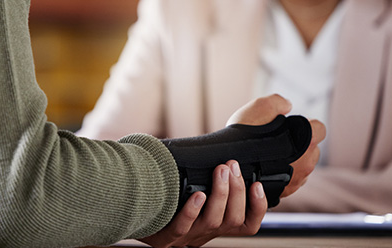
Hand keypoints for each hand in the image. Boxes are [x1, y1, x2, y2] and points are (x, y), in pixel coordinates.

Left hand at [139, 160, 266, 247]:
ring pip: (212, 222)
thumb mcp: (195, 189)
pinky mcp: (164, 238)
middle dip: (237, 191)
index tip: (257, 184)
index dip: (258, 208)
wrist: (133, 212)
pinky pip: (181, 227)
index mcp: (217, 224)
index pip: (248, 224)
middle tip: (231, 166)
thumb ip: (212, 177)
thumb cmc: (169, 196)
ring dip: (220, 194)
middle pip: (233, 220)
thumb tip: (231, 153)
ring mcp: (186, 237)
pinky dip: (192, 211)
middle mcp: (205, 234)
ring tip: (221, 171)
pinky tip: (197, 194)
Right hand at [225, 94, 326, 197]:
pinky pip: (290, 180)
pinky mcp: (285, 192)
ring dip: (292, 160)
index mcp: (306, 142)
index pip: (319, 128)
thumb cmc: (243, 138)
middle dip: (299, 144)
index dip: (306, 124)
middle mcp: (307, 163)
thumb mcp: (260, 106)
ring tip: (269, 155)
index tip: (290, 124)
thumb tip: (287, 105)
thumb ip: (278, 102)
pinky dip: (282, 173)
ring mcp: (297, 181)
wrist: (226, 165)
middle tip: (276, 139)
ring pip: (302, 166)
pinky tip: (265, 167)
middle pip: (311, 149)